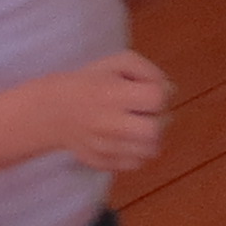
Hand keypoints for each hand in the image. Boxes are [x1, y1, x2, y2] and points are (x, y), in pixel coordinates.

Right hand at [34, 52, 171, 173]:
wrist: (55, 111)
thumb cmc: (92, 82)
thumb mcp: (119, 62)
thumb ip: (149, 71)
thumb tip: (170, 92)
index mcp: (112, 93)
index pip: (156, 98)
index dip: (162, 93)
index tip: (153, 92)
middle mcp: (108, 123)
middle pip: (155, 130)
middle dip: (161, 119)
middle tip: (151, 113)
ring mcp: (104, 147)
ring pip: (149, 151)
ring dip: (152, 137)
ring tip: (141, 125)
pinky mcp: (101, 163)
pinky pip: (135, 163)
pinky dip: (139, 152)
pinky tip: (129, 139)